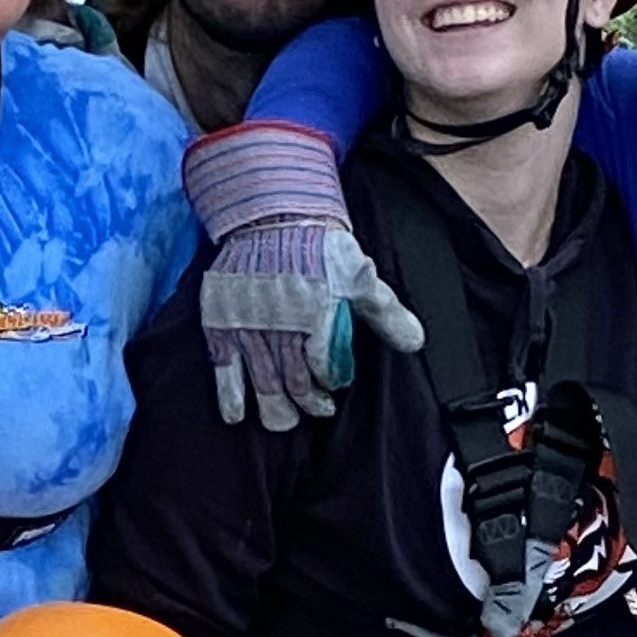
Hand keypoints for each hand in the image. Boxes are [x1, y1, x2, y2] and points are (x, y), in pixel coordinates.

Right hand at [197, 231, 420, 432]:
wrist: (270, 216)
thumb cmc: (319, 246)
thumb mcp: (360, 275)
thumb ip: (386, 312)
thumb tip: (416, 343)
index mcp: (317, 316)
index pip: (325, 369)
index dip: (332, 383)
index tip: (334, 384)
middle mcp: (281, 327)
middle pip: (295, 384)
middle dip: (307, 402)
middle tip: (316, 407)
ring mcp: (248, 328)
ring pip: (264, 384)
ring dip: (276, 409)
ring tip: (285, 420)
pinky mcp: (220, 324)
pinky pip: (224, 370)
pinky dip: (231, 398)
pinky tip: (237, 416)